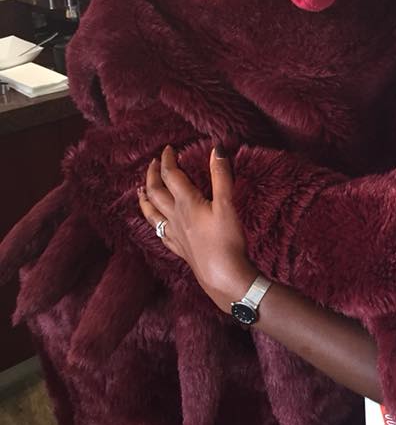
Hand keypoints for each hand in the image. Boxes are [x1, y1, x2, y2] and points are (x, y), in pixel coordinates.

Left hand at [138, 145, 257, 311]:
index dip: (167, 160)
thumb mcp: (227, 204)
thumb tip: (217, 148)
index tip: (168, 149)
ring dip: (146, 199)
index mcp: (186, 203)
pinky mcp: (179, 248)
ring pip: (152, 213)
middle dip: (152, 175)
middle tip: (153, 163)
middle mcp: (175, 216)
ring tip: (140, 190)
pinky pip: (160, 232)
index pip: (171, 175)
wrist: (222, 276)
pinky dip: (154, 222)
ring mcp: (174, 234)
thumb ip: (221, 175)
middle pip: (156, 192)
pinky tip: (157, 223)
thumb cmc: (226, 240)